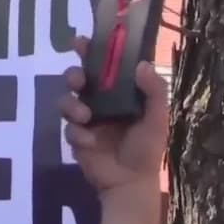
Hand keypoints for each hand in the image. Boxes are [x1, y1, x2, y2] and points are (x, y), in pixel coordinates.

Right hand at [57, 36, 167, 197]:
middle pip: (78, 78)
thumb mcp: (157, 118)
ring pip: (66, 100)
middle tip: (79, 81)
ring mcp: (86, 119)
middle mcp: (100, 101)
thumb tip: (141, 64)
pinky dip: (77, 133)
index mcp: (119, 93)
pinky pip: (68, 128)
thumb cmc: (147, 148)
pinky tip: (91, 143)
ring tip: (84, 116)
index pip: (104, 66)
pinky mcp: (76, 137)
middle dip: (73, 75)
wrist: (131, 182)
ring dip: (71, 104)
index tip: (82, 41)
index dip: (92, 51)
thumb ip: (154, 91)